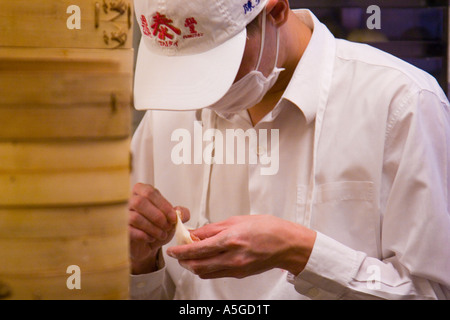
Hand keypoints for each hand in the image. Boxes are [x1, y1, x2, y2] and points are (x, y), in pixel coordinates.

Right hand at [128, 183, 189, 273]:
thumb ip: (180, 213)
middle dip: (158, 216)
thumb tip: (181, 212)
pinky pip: (130, 230)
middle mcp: (129, 200)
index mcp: (141, 191)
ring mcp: (122, 215)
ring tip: (161, 234)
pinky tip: (151, 238)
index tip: (174, 218)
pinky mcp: (120, 229)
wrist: (146, 245)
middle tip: (167, 226)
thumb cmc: (157, 227)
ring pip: (136, 217)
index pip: (151, 192)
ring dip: (153, 228)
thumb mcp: (171, 219)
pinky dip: (145, 235)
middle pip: (141, 202)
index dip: (164, 206)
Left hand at [166, 215, 315, 278]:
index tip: (172, 249)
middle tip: (178, 254)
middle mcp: (232, 257)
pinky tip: (206, 258)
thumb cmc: (267, 228)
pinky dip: (206, 268)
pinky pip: (216, 273)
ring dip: (194, 266)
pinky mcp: (239, 274)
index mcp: (231, 240)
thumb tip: (196, 232)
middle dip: (183, 261)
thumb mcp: (237, 220)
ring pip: (205, 273)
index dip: (181, 251)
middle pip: (198, 266)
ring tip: (191, 255)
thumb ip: (213, 228)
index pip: (198, 249)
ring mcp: (236, 268)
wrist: (287, 244)